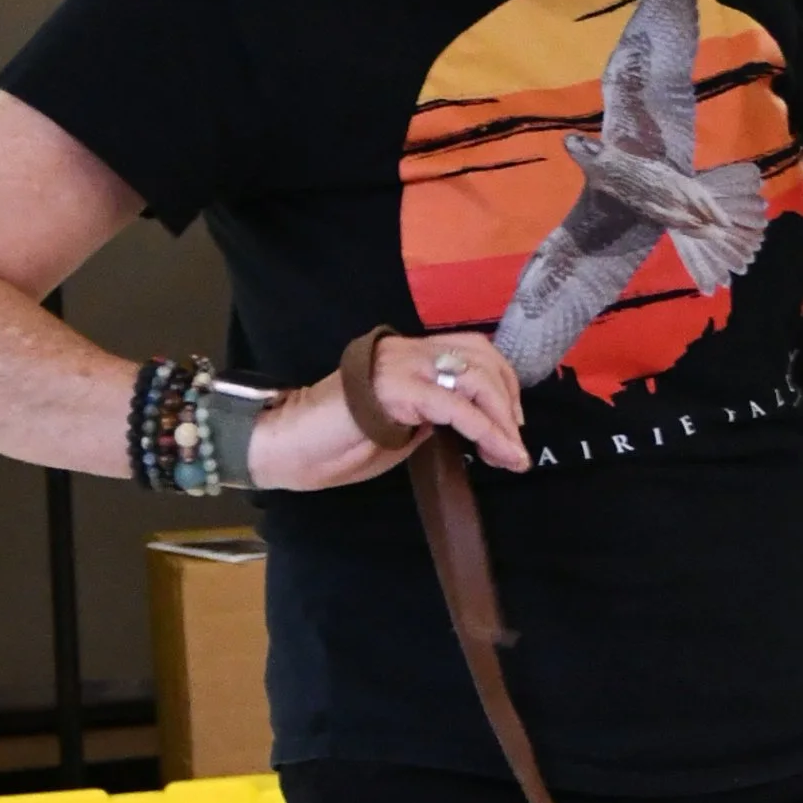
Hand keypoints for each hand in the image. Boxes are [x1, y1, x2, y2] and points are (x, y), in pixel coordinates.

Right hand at [246, 329, 530, 489]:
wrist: (287, 448)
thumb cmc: (336, 443)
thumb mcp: (400, 427)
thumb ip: (433, 415)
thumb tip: (472, 423)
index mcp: (408, 353)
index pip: (472, 349)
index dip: (503, 381)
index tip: (513, 423)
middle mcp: (408, 350)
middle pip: (482, 359)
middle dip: (509, 403)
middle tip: (515, 445)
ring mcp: (401, 366)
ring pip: (475, 379)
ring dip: (502, 419)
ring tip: (511, 454)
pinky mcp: (396, 389)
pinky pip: (455, 406)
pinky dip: (484, 429)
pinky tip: (496, 451)